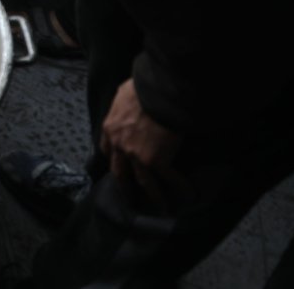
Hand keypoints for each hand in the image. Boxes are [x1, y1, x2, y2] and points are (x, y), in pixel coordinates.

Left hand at [100, 79, 186, 207]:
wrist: (158, 92)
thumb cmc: (143, 86)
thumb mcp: (123, 93)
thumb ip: (122, 104)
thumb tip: (127, 101)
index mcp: (110, 128)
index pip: (107, 150)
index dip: (114, 159)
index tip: (120, 166)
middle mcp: (120, 146)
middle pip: (120, 173)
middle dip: (126, 187)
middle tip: (131, 199)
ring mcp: (137, 156)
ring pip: (144, 183)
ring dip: (154, 196)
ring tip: (161, 207)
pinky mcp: (156, 161)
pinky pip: (168, 180)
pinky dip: (178, 188)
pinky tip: (186, 194)